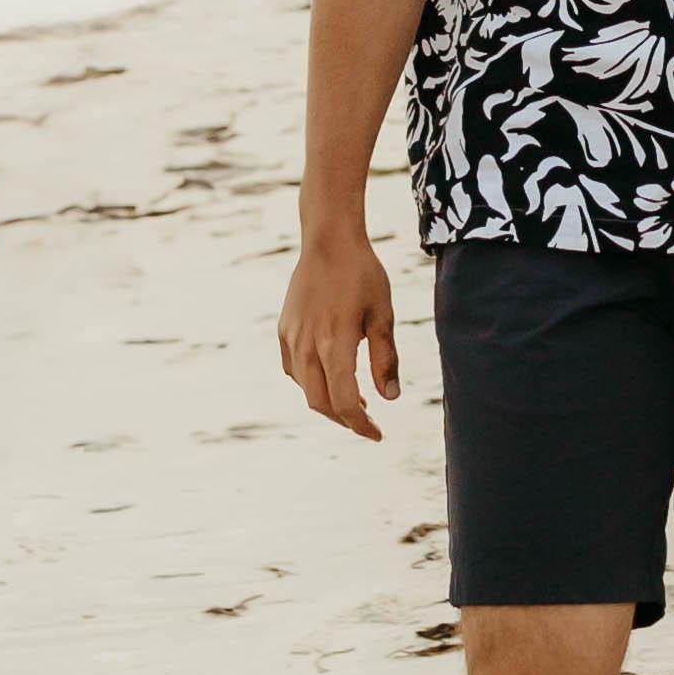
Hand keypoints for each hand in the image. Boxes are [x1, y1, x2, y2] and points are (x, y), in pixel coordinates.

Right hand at [279, 218, 401, 435]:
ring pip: (305, 388)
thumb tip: (390, 398)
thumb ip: (385, 358)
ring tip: (354, 401)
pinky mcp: (284, 329)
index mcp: (334, 344)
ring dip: (327, 402)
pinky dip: (311, 382)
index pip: (344, 402)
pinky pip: (293, 369)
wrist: (328, 239)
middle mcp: (307, 345)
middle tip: (368, 422)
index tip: (377, 434)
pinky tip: (329, 376)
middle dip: (344, 419)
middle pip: (320, 402)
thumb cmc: (362, 274)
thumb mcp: (383, 314)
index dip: (361, 425)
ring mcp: (291, 337)